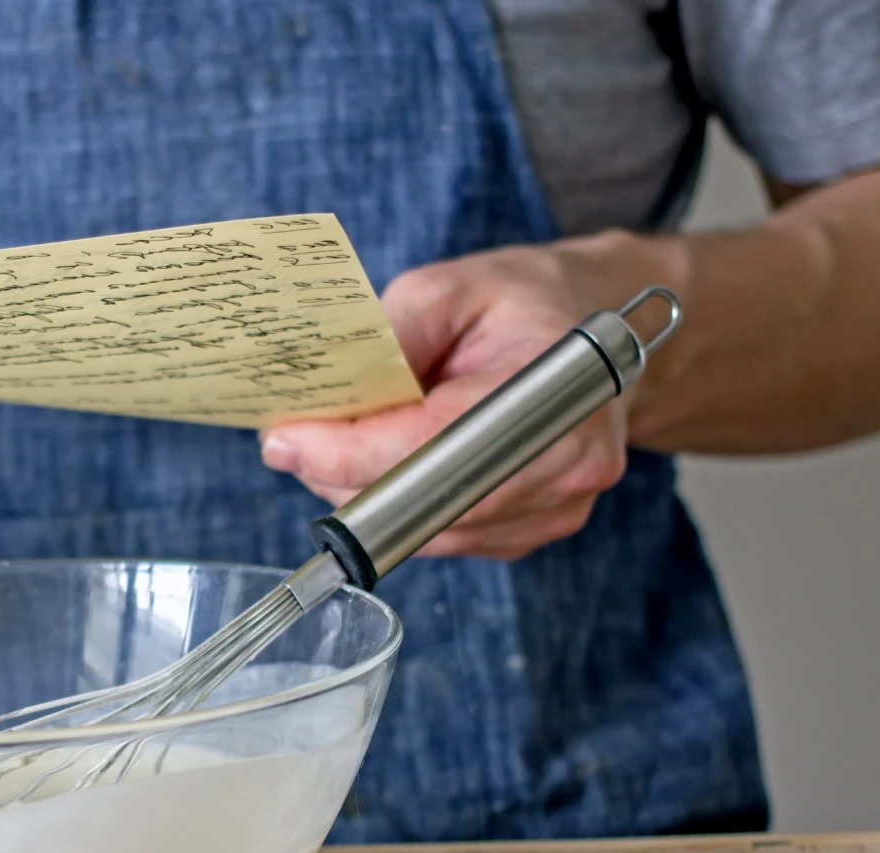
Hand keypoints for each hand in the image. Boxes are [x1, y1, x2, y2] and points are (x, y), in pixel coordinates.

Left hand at [259, 244, 633, 561]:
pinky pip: (448, 538)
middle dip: (344, 477)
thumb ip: (388, 336)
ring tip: (343, 445)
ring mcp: (558, 505)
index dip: (350, 453)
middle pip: (428, 501)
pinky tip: (390, 465)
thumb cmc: (522, 304)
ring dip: (368, 497)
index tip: (286, 442)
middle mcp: (567, 460)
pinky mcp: (537, 529)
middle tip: (297, 442)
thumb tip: (327, 397)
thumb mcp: (447, 287)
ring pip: (430, 531)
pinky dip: (403, 508)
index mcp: (557, 384)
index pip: (434, 443)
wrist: (593, 334)